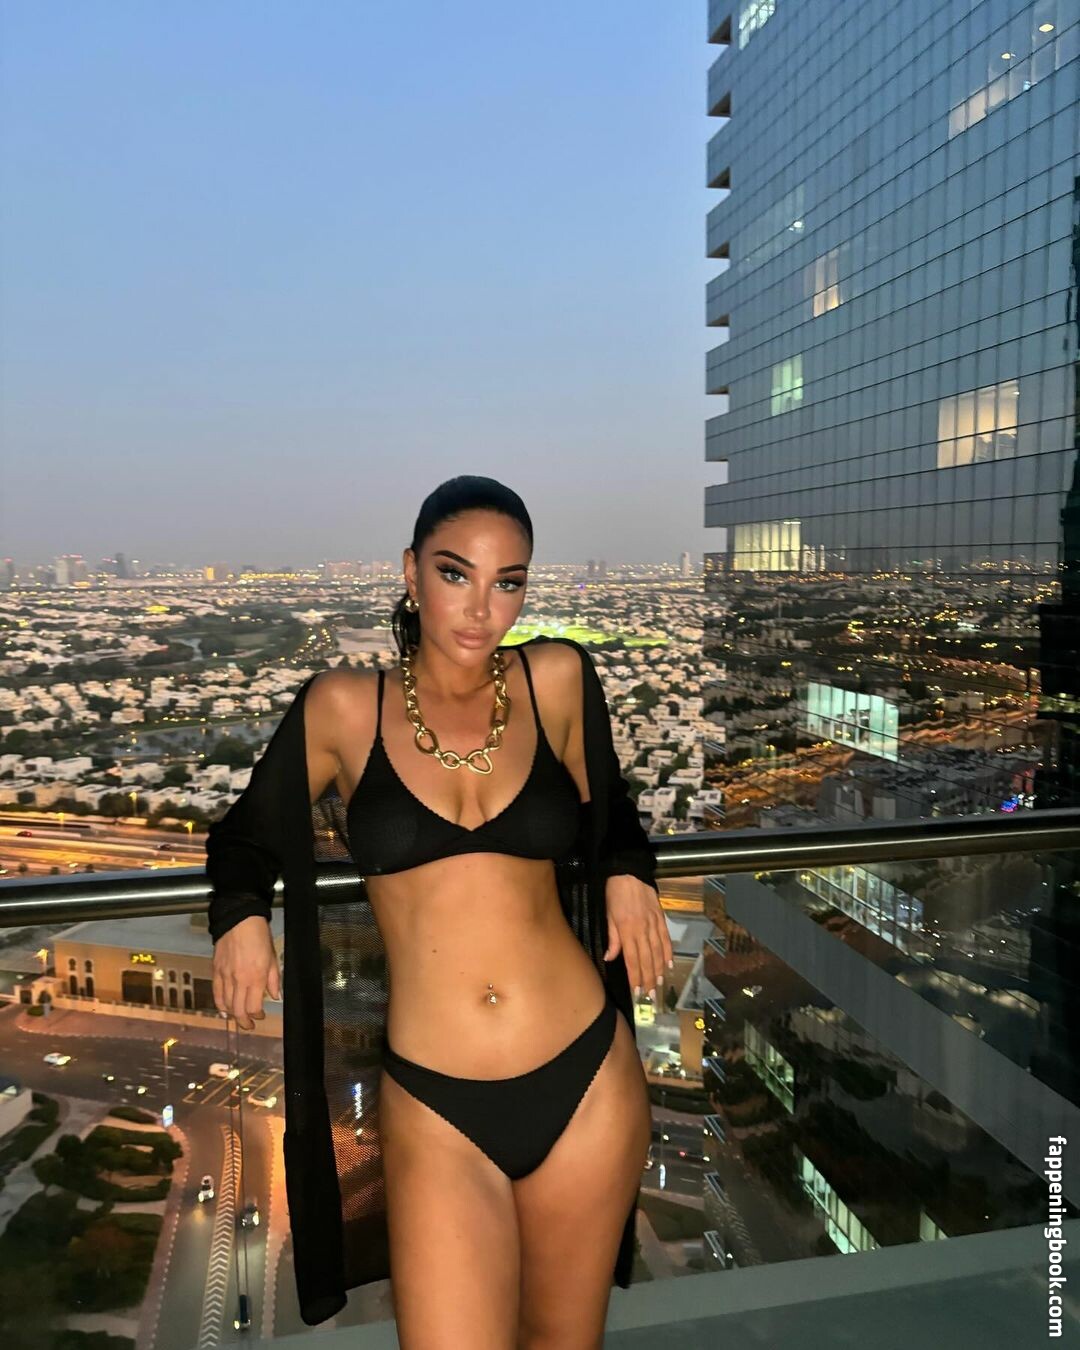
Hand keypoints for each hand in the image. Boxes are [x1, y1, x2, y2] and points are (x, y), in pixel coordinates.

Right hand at [211, 915, 280, 1030]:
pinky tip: (223, 1010)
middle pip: (238, 1010)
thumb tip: (275, 996)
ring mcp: (226, 976)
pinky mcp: (216, 970)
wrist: (240, 919)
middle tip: (248, 1025)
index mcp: (256, 977)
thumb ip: (274, 980)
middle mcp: (240, 979)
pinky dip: (219, 1004)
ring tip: (238, 1018)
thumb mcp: (273, 957)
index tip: (261, 1015)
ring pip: (226, 1005)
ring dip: (233, 1014)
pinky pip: (216, 993)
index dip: (257, 1016)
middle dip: (244, 1022)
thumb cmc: (259, 935)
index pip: (254, 1007)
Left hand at [601, 874, 672, 1003]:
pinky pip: (666, 938)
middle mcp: (642, 930)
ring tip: (659, 984)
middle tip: (651, 996)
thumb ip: (612, 938)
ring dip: (658, 970)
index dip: (636, 977)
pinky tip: (669, 964)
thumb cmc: (614, 893)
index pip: (632, 960)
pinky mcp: (661, 918)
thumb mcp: (608, 915)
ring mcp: (654, 924)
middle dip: (648, 979)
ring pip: (658, 952)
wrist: (629, 872)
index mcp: (627, 930)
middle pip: (647, 959)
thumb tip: (610, 958)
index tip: (637, 991)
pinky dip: (668, 952)